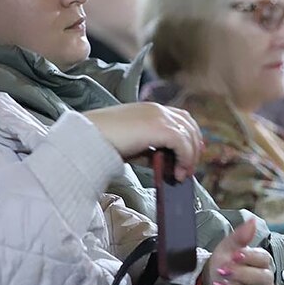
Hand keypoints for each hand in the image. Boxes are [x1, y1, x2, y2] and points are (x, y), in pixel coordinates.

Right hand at [83, 103, 201, 180]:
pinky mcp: (160, 128)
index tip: (193, 152)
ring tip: (181, 175)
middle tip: (189, 168)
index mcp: (150, 109)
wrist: (90, 136)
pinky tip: (177, 173)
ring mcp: (160, 117)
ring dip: (189, 157)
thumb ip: (148, 150)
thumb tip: (163, 163)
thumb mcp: (131, 145)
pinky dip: (184, 160)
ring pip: (188, 135)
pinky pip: (183, 144)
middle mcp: (158, 110)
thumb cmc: (104, 140)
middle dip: (194, 147)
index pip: (180, 117)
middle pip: (189, 125)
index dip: (190, 134)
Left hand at [199, 219, 273, 284]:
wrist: (209, 284)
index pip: (263, 259)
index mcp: (261, 262)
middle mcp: (265, 280)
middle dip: (241, 275)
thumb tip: (252, 220)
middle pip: (262, 278)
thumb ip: (240, 236)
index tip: (234, 255)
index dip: (249, 257)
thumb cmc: (222, 264)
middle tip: (223, 271)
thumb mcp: (227, 248)